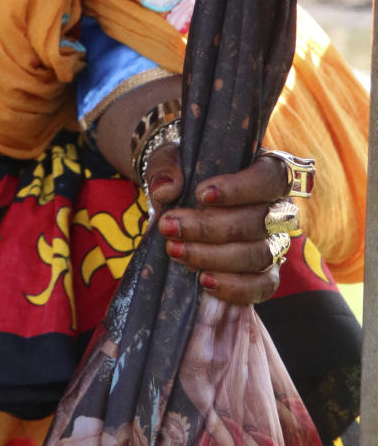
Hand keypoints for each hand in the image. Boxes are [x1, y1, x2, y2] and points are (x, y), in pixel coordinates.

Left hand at [144, 144, 293, 304]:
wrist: (182, 206)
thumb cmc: (185, 173)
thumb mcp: (170, 159)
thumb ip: (166, 167)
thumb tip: (166, 189)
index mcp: (268, 170)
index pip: (270, 177)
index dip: (240, 188)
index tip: (202, 195)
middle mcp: (279, 208)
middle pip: (259, 221)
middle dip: (210, 227)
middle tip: (169, 226)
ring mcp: (276, 243)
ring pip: (258, 255)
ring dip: (213, 256)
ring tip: (175, 250)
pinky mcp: (267, 274)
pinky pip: (262, 286)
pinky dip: (233, 286)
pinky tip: (203, 279)